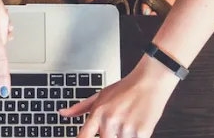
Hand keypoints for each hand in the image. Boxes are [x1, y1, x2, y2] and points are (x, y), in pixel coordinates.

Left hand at [60, 56, 179, 137]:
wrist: (150, 81)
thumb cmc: (125, 88)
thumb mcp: (100, 96)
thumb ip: (80, 108)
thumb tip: (63, 113)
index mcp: (98, 113)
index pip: (83, 137)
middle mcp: (109, 121)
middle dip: (110, 136)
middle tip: (117, 125)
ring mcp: (125, 128)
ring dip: (124, 135)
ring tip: (128, 122)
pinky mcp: (142, 132)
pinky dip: (136, 136)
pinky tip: (136, 125)